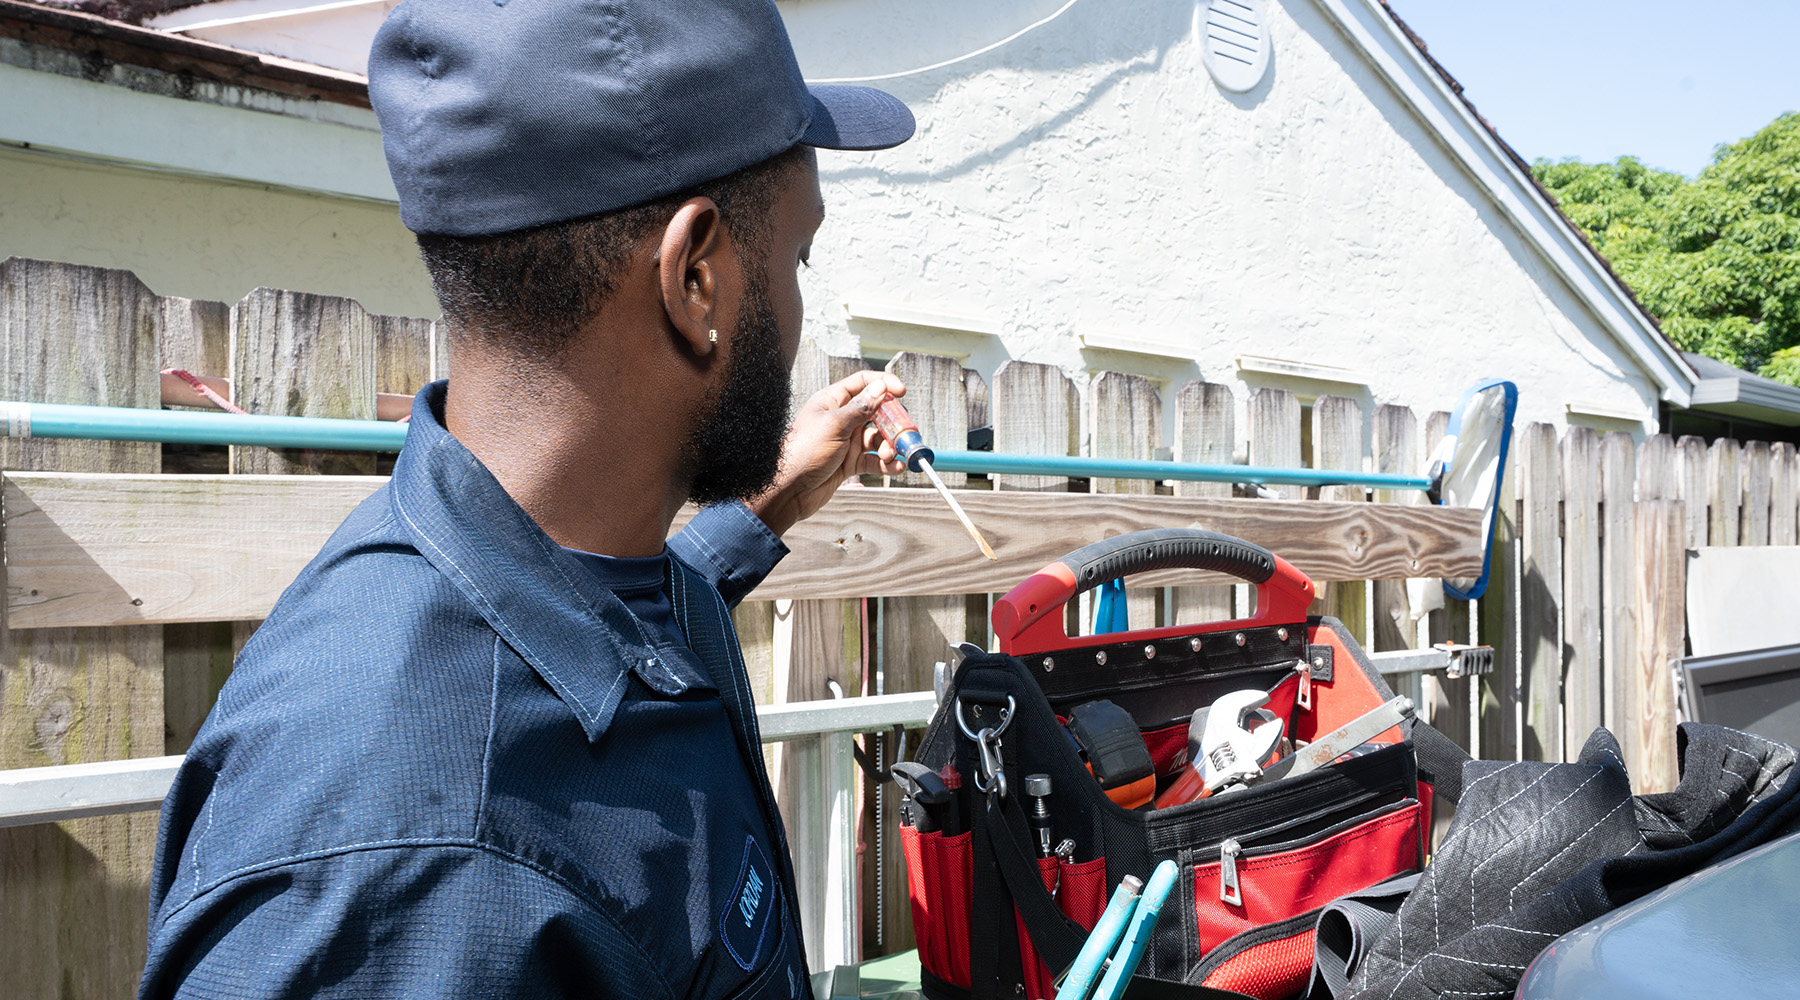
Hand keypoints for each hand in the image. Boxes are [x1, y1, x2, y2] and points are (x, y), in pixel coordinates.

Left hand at [748, 371, 909, 535]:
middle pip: (876, 412)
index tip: (902, 391)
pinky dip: (887, 463)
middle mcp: (842, 419)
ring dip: (889, 446)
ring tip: (889, 455)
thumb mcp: (835, 425)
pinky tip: (895, 467)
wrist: (790, 490)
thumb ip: (861, 407)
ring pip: (878, 438)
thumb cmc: (804, 452)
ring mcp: (847, 441)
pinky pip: (874, 459)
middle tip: (903, 431)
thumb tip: (881, 387)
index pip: (863, 383)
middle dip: (892, 422)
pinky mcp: (851, 462)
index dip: (884, 384)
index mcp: (832, 401)